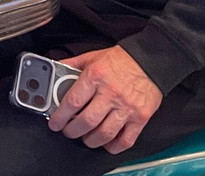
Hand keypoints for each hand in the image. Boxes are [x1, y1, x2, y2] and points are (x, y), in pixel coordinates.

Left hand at [47, 46, 162, 153]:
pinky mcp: (141, 118)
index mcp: (95, 77)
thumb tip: (54, 69)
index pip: (73, 102)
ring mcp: (127, 107)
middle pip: (87, 121)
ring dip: (90, 140)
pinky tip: (106, 144)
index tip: (54, 123)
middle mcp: (111, 93)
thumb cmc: (121, 60)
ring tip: (84, 138)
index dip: (60, 116)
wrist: (149, 61)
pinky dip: (113, 147)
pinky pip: (126, 140)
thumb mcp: (91, 57)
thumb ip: (72, 65)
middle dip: (72, 131)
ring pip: (105, 133)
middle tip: (68, 131)